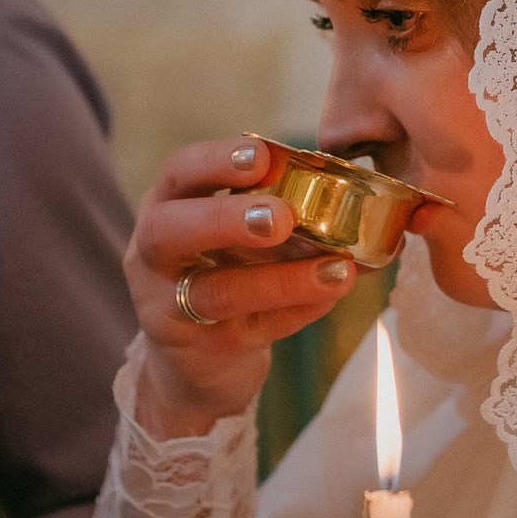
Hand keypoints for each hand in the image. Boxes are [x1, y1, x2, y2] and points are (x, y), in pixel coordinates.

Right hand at [126, 136, 361, 437]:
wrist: (196, 362)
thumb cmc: (226, 276)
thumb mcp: (239, 239)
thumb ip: (283, 216)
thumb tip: (362, 206)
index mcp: (167, 208)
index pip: (178, 173)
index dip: (215, 161)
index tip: (261, 155)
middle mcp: (153, 257)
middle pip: (168, 231)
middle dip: (225, 218)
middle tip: (282, 218)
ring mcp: (168, 309)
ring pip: (215, 293)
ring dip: (279, 280)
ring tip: (335, 269)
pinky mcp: (197, 352)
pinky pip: (248, 330)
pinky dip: (294, 311)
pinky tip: (330, 297)